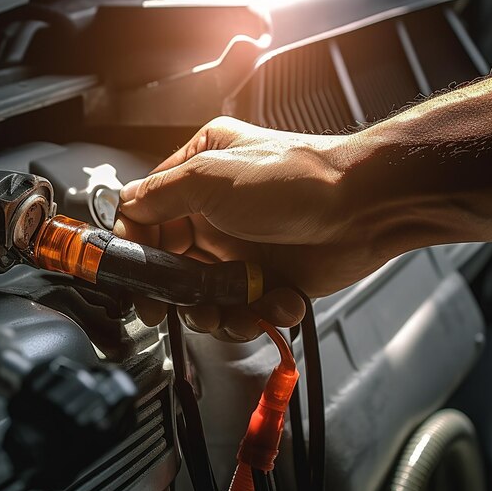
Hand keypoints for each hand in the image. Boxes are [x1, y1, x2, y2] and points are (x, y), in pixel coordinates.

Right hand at [114, 116, 389, 340]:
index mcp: (197, 177)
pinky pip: (242, 308)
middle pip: (172, 265)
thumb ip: (162, 194)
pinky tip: (276, 302)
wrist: (364, 207)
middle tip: (174, 311)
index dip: (136, 250)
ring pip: (205, 295)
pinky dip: (256, 314)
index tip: (133, 279)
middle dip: (175, 294)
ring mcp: (239, 249)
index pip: (147, 216)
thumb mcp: (214, 176)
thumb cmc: (296, 177)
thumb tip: (127, 205)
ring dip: (216, 313)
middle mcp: (213, 214)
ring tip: (234, 314)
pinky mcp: (264, 277)